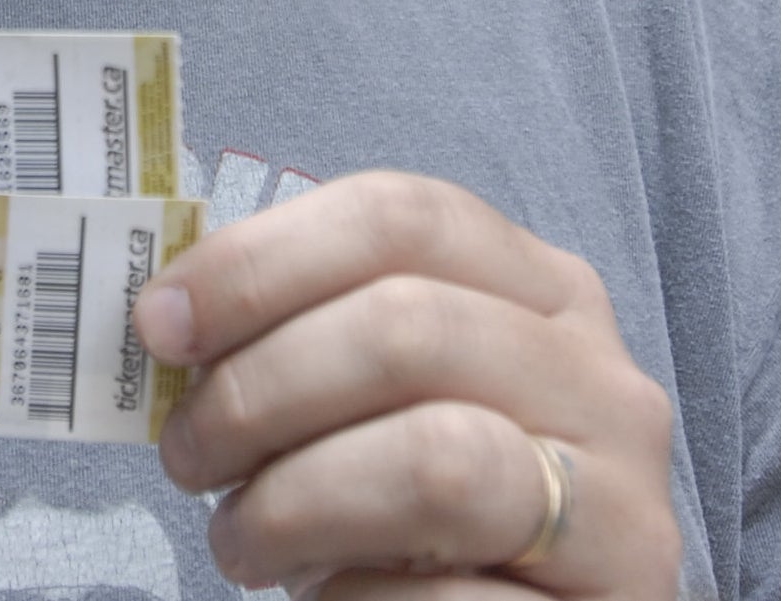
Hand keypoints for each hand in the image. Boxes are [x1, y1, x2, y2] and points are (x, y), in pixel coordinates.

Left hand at [135, 172, 679, 598]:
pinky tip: (322, 597)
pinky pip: (446, 598)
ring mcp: (621, 507)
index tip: (159, 325)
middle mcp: (601, 383)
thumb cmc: (405, 507)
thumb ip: (295, 340)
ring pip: (436, 462)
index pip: (400, 217)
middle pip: (406, 327)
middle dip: (256, 391)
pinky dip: (346, 599)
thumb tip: (166, 317)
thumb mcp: (368, 401)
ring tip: (242, 542)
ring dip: (290, 503)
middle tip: (187, 457)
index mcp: (541, 294)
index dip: (257, 261)